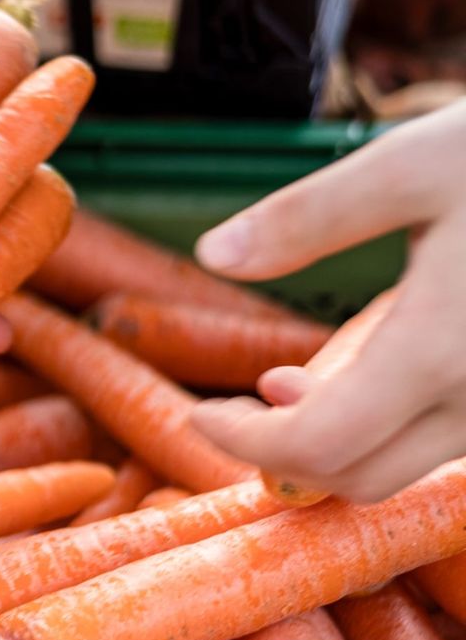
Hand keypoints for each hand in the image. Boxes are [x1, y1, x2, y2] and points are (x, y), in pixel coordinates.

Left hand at [191, 101, 465, 501]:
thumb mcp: (413, 165)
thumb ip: (309, 217)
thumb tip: (214, 252)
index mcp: (441, 349)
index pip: (316, 445)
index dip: (242, 442)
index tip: (198, 412)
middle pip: (355, 475)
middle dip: (279, 452)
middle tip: (232, 408)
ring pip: (402, 465)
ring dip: (333, 442)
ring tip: (285, 382)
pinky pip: (444, 440)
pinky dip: (387, 426)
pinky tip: (365, 372)